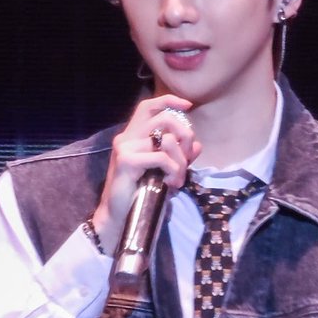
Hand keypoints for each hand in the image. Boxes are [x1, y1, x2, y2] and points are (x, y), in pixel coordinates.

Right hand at [92, 94, 201, 253]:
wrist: (120, 216)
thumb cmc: (140, 194)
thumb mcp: (164, 172)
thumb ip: (179, 157)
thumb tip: (198, 145)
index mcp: (132, 136)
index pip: (148, 107)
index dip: (168, 101)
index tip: (188, 105)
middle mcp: (126, 137)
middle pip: (163, 118)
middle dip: (184, 134)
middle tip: (188, 157)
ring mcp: (125, 147)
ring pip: (166, 140)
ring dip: (180, 161)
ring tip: (178, 179)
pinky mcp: (126, 161)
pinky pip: (160, 157)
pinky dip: (172, 170)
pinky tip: (170, 183)